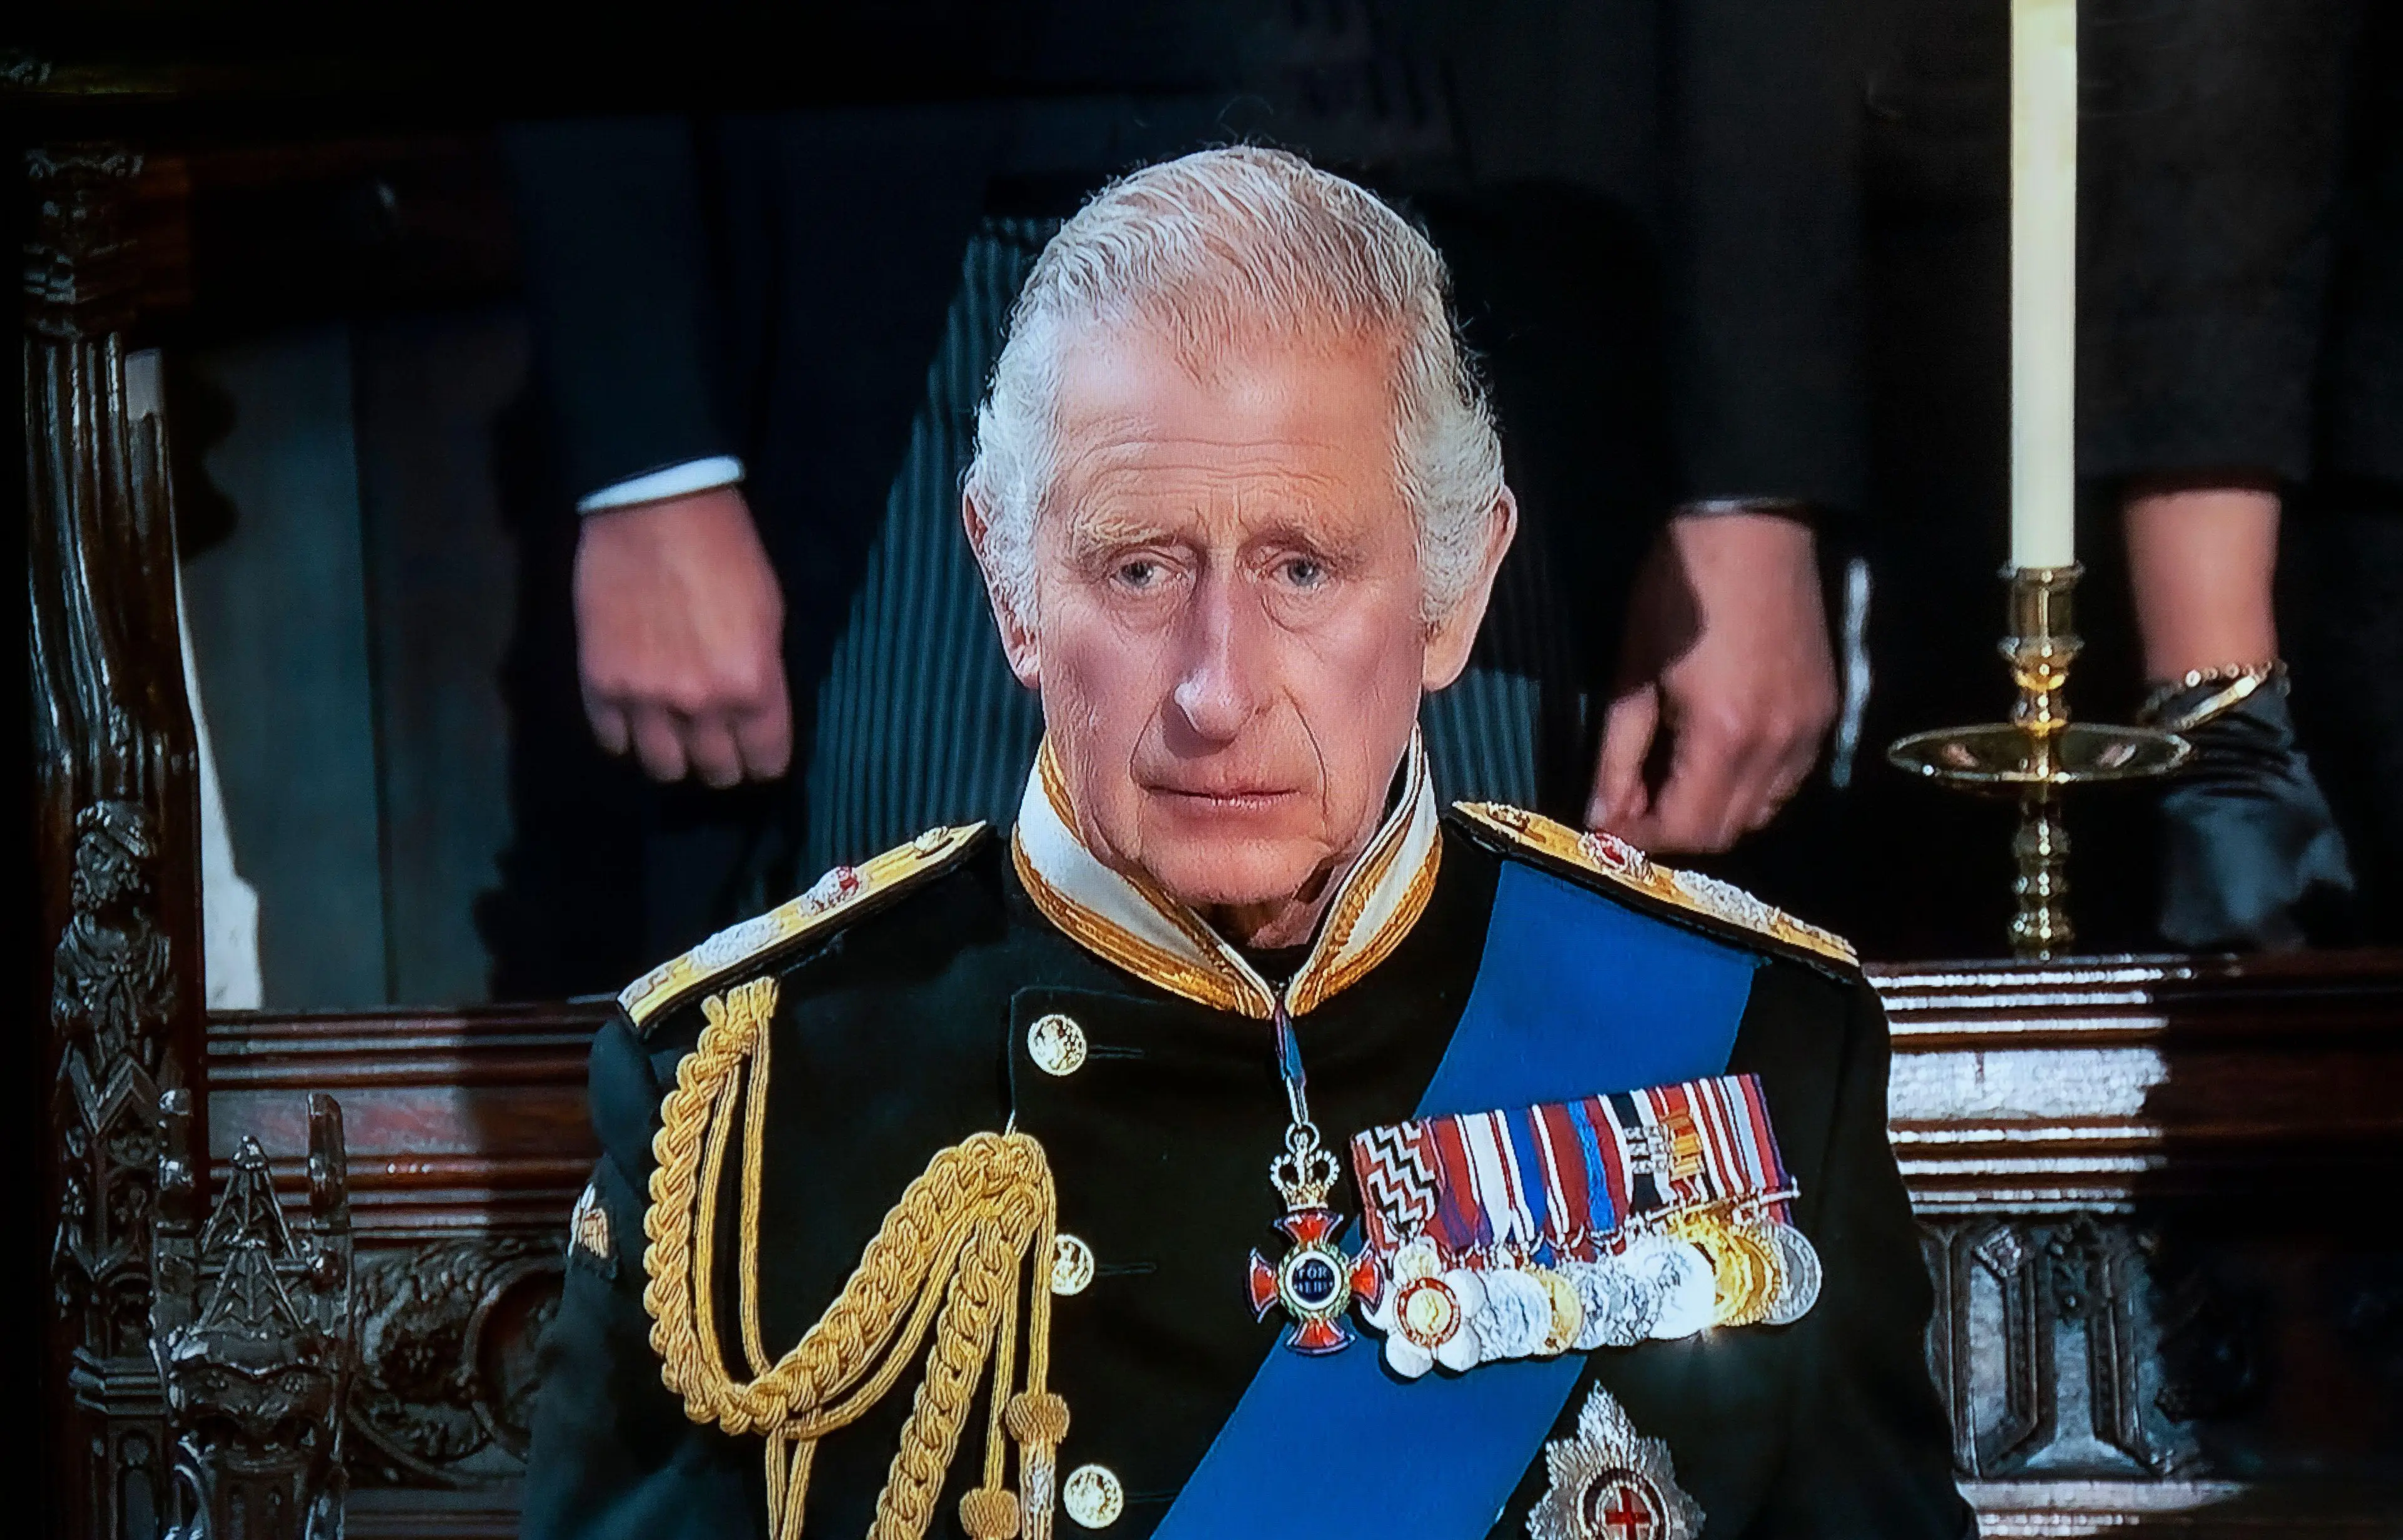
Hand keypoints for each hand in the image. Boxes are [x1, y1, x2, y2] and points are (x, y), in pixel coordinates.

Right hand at [574, 486, 790, 786]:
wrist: (653, 507)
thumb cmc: (726, 551)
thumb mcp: (770, 615)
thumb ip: (764, 675)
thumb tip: (756, 716)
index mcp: (752, 685)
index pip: (765, 760)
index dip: (764, 761)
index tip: (758, 754)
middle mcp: (700, 704)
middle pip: (715, 772)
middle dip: (722, 763)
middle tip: (717, 744)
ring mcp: (644, 699)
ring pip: (662, 767)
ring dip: (673, 756)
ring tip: (675, 736)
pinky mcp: (599, 685)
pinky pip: (612, 741)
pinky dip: (625, 736)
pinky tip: (635, 717)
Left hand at [1588, 513, 1837, 852]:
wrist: (1750, 526)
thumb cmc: (1679, 588)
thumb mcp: (1633, 671)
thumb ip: (1619, 754)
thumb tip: (1604, 816)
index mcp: (1724, 737)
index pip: (1686, 828)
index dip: (1642, 841)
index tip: (1610, 834)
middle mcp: (1777, 747)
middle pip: (1727, 831)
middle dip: (1676, 831)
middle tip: (1634, 810)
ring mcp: (1810, 731)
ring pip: (1763, 810)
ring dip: (1716, 813)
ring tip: (1673, 785)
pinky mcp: (1826, 711)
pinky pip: (1790, 778)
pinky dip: (1753, 787)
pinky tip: (1720, 761)